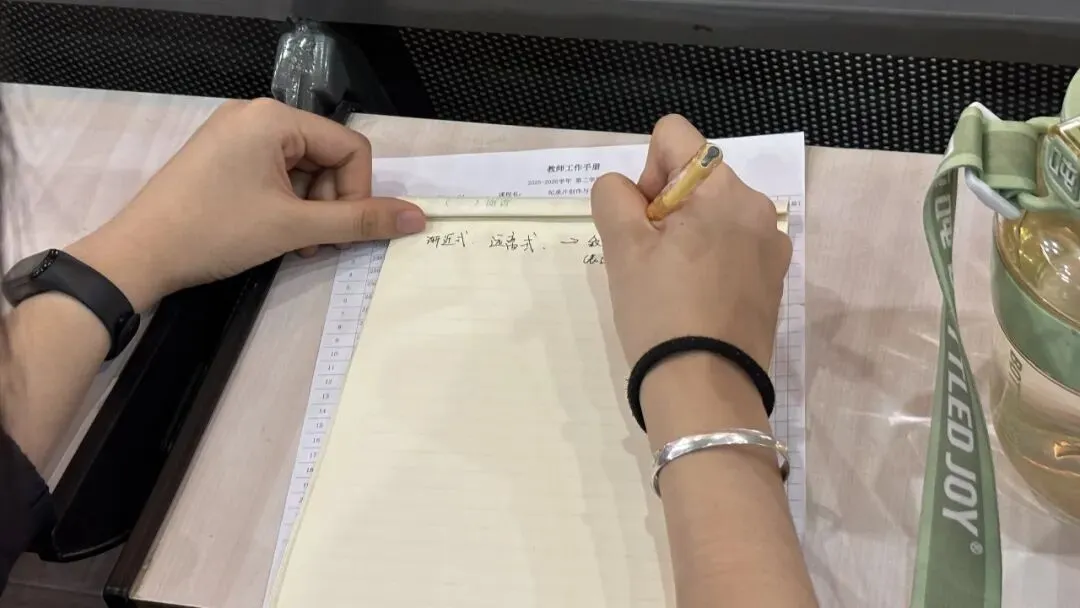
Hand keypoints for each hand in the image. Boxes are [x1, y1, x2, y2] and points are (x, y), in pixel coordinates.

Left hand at [66, 98, 425, 310]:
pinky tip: (273, 232)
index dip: (357, 192)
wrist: (139, 256)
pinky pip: (276, 173)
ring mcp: (236, 134)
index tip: (338, 231)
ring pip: (304, 170)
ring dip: (309, 209)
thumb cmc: (216, 232)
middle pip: (328, 157)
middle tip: (312, 242)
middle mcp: (256, 115)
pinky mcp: (223, 157)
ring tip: (292, 242)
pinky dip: (285, 204)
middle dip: (330, 203)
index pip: (350, 148)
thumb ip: (360, 221)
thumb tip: (419, 218)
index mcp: (274, 117)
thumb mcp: (295, 228)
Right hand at [591, 114, 790, 369]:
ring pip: (713, 214)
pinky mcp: (773, 281)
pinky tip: (695, 301)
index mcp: (724, 190)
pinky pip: (732, 248)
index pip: (674, 136)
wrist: (704, 389)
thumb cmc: (660, 311)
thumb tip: (625, 189)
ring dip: (686, 236)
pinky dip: (708, 261)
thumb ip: (613, 197)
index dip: (645, 171)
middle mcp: (758, 208)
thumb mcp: (622, 248)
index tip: (643, 222)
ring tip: (671, 285)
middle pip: (695, 177)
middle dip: (665, 208)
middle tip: (650, 261)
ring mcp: (771, 247)